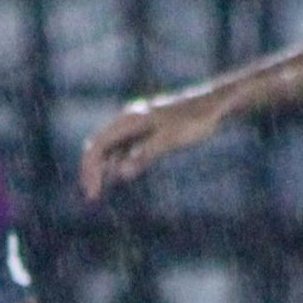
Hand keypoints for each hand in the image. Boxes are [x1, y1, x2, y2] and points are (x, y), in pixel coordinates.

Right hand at [78, 89, 223, 202]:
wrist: (212, 105)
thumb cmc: (194, 121)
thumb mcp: (170, 140)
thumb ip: (144, 155)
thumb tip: (119, 175)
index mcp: (130, 119)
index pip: (98, 145)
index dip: (90, 169)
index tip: (92, 193)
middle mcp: (128, 120)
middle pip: (99, 146)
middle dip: (92, 170)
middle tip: (91, 197)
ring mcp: (136, 125)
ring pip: (110, 147)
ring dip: (101, 168)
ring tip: (98, 191)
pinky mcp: (147, 130)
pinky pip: (123, 148)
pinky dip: (116, 163)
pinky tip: (118, 176)